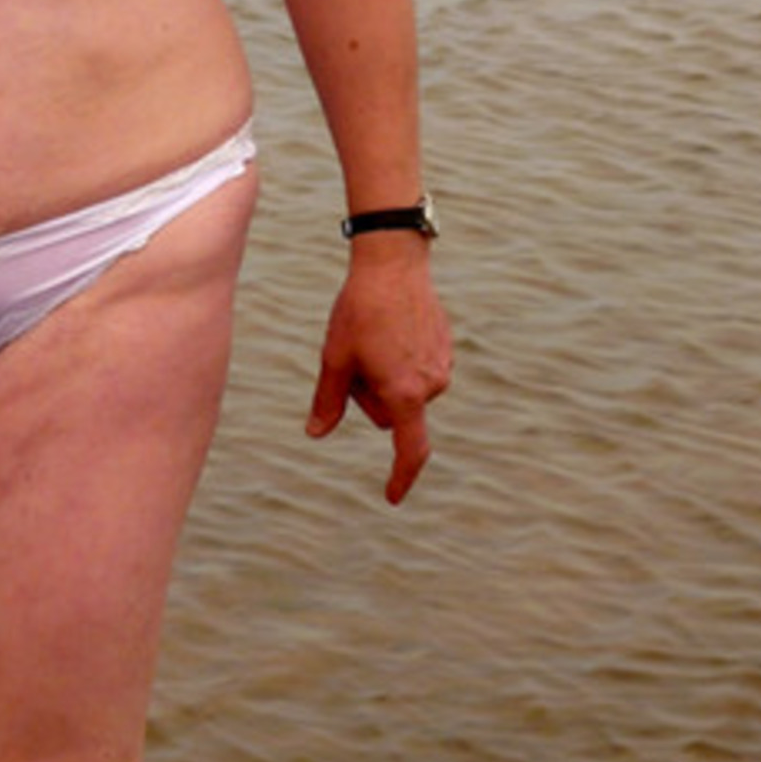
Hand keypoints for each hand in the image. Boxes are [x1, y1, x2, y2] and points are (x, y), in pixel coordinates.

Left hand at [306, 247, 452, 505]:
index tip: (391, 497)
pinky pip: (416, 371)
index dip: (400, 477)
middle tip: (354, 358)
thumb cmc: (358, 311)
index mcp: (404, 394)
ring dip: (385, 377)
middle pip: (391, 414)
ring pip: (403, 391)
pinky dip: (399, 361)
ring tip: (373, 338)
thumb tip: (315, 434)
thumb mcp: (335, 358)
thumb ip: (327, 401)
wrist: (393, 264)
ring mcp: (442, 367)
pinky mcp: (445, 349)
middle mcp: (430, 386)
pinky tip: (389, 330)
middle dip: (369, 397)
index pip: (409, 450)